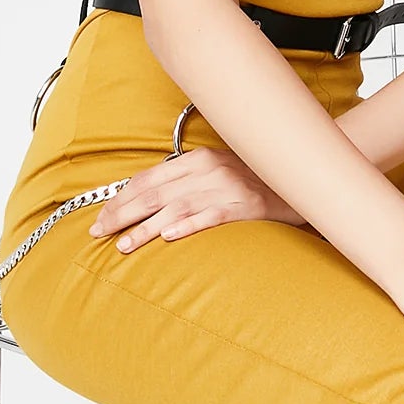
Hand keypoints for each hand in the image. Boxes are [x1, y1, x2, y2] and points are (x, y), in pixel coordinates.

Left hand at [88, 146, 311, 252]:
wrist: (304, 179)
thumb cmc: (259, 180)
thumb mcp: (220, 172)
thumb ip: (189, 180)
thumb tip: (151, 200)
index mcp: (199, 158)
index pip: (149, 178)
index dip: (121, 198)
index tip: (100, 216)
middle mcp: (210, 169)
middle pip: (155, 193)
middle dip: (122, 213)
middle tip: (99, 232)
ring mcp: (229, 186)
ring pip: (177, 207)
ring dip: (146, 227)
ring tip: (124, 245)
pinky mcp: (248, 205)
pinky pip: (213, 216)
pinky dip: (189, 225)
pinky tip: (170, 237)